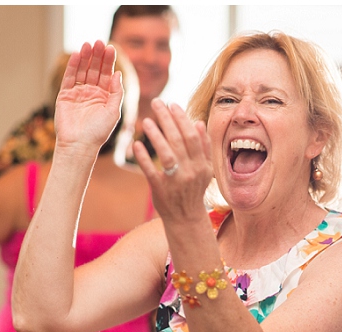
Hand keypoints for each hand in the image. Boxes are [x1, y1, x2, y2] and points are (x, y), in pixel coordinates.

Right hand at [53, 40, 122, 153]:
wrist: (79, 145)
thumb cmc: (99, 132)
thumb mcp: (114, 111)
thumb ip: (116, 92)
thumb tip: (118, 74)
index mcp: (105, 97)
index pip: (108, 75)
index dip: (109, 62)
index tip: (111, 48)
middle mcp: (92, 93)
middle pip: (95, 70)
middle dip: (97, 56)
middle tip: (99, 42)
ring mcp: (78, 93)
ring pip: (83, 71)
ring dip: (86, 58)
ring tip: (89, 44)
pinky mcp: (65, 95)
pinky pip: (70, 77)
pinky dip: (73, 66)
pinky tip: (78, 55)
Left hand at [132, 100, 212, 223]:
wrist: (186, 218)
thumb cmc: (193, 190)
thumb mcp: (205, 170)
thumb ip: (204, 147)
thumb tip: (199, 123)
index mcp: (202, 165)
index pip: (192, 136)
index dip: (182, 119)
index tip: (172, 104)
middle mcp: (190, 172)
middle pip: (179, 140)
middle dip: (167, 119)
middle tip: (156, 103)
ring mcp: (175, 181)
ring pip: (166, 154)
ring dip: (156, 136)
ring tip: (146, 120)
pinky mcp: (160, 189)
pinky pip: (151, 171)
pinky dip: (143, 158)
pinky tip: (137, 144)